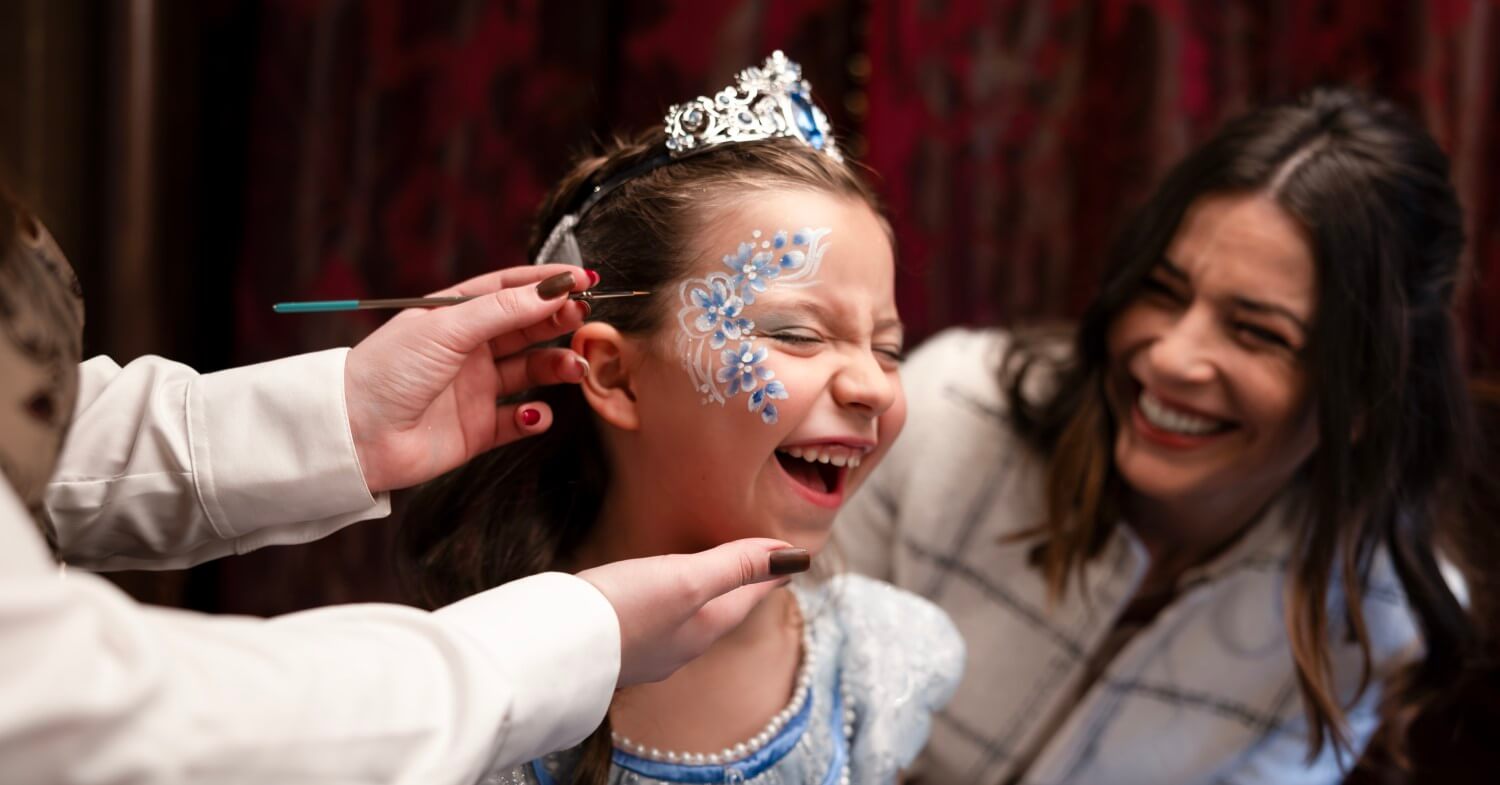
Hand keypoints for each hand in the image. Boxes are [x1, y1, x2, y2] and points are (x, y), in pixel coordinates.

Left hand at [344, 266, 592, 492]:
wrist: (354, 435)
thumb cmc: (387, 370)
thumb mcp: (446, 328)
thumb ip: (503, 310)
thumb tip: (554, 290)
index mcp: (453, 315)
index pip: (509, 289)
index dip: (546, 283)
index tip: (583, 279)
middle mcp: (467, 349)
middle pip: (525, 327)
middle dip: (557, 320)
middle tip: (583, 318)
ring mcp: (475, 389)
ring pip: (531, 371)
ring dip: (556, 366)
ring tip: (573, 367)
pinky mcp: (478, 429)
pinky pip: (519, 420)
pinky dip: (534, 417)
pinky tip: (534, 413)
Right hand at [577, 540, 811, 686]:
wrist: (552, 648)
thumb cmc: (622, 610)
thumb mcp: (685, 580)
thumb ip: (735, 567)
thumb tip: (794, 557)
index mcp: (703, 629)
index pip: (747, 597)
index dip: (769, 574)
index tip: (789, 561)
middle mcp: (679, 646)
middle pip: (722, 611)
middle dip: (741, 588)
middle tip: (759, 570)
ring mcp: (646, 651)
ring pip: (688, 620)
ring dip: (706, 598)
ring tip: (714, 582)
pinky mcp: (614, 646)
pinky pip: (656, 623)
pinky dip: (669, 606)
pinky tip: (654, 603)